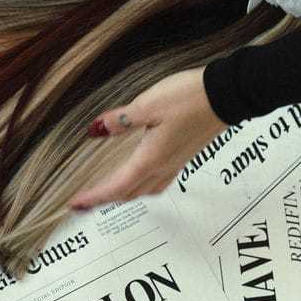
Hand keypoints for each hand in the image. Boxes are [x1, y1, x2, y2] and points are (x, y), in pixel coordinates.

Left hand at [70, 67, 225, 207]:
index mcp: (151, 158)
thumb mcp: (148, 104)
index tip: (75, 204)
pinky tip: (140, 175)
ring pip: (145, 190)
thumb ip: (120, 120)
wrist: (226, 96)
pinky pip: (159, 180)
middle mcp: (163, 166)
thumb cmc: (189, 99)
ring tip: (108, 193)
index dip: (94, 197)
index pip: (117, 187)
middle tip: (85, 202)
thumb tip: (96, 130)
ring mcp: (176, 163)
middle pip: (130, 193)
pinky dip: (142, 185)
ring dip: (125, 195)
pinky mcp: (184, 155)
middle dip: (106, 200)